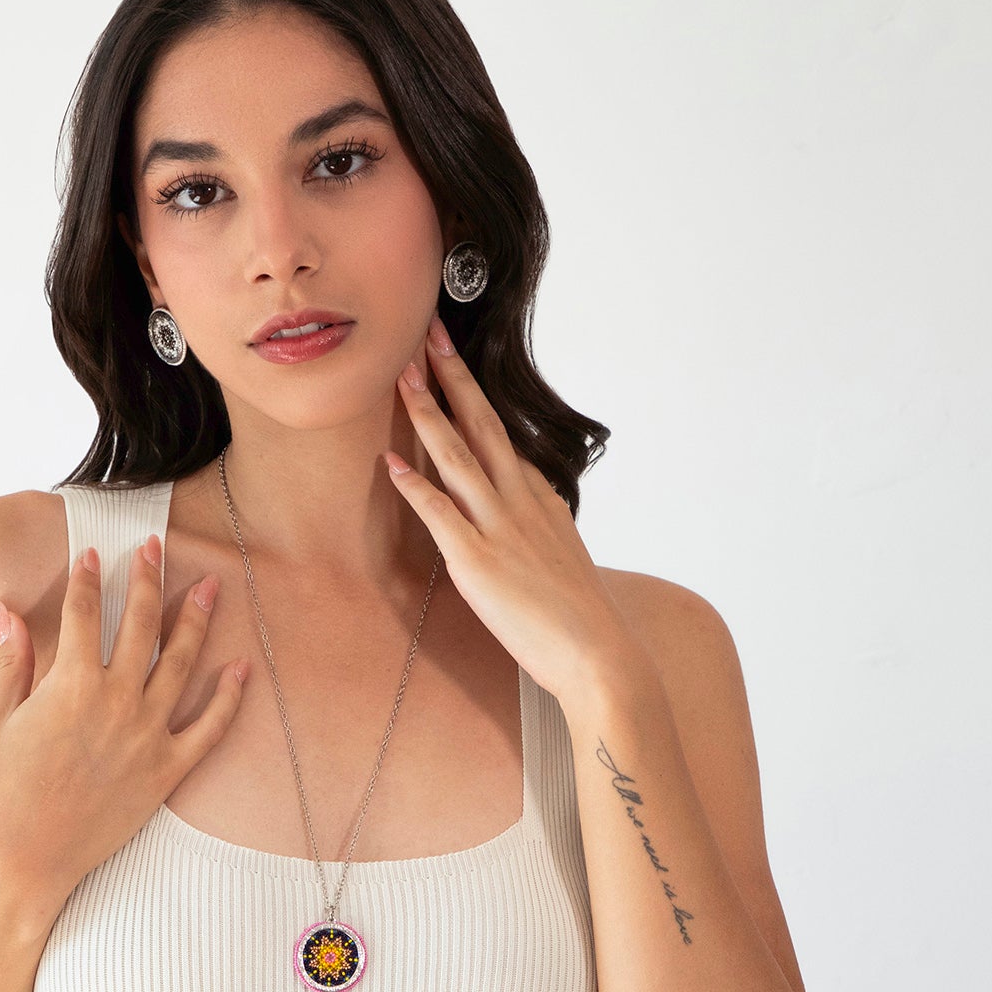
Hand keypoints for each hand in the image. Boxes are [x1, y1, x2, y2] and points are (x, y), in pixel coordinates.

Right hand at [0, 538, 248, 913]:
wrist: (20, 860)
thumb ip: (11, 661)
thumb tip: (5, 610)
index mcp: (71, 684)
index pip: (84, 613)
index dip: (87, 578)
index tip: (92, 553)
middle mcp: (116, 702)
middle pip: (141, 624)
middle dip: (148, 578)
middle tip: (156, 547)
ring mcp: (147, 735)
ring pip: (182, 663)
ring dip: (197, 620)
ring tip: (209, 587)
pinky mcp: (167, 770)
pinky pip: (210, 728)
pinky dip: (230, 697)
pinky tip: (242, 667)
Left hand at [386, 313, 646, 707]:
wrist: (600, 656)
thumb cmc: (578, 616)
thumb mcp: (563, 555)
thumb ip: (544, 526)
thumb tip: (538, 510)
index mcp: (539, 499)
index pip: (500, 436)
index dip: (473, 394)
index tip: (453, 359)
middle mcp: (520, 502)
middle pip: (482, 425)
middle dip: (452, 377)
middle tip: (429, 335)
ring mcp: (500, 528)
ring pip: (458, 456)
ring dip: (427, 413)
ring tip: (401, 377)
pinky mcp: (478, 562)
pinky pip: (441, 514)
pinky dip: (415, 485)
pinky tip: (391, 462)